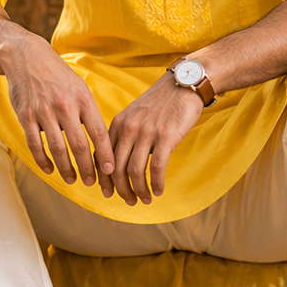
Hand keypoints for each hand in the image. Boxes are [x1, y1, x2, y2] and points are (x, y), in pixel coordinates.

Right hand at [2, 32, 115, 193]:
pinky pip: (35, 144)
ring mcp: (44, 112)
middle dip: (87, 168)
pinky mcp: (26, 116)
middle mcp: (65, 106)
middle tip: (91, 183)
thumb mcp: (80, 88)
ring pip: (57, 149)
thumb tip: (102, 141)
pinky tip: (49, 169)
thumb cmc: (58, 76)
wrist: (27, 57)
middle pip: (79, 145)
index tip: (111, 172)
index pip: (98, 133)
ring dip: (66, 168)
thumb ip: (89, 113)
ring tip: (72, 179)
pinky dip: (42, 160)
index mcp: (83, 99)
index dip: (105, 155)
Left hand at [106, 72, 202, 204]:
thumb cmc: (161, 102)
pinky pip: (157, 167)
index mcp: (118, 124)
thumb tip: (122, 161)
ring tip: (145, 199)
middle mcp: (129, 129)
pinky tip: (159, 190)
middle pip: (116, 168)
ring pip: (135, 171)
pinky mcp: (166, 137)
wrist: (183, 84)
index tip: (108, 193)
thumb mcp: (135, 113)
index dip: (105, 179)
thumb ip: (126, 134)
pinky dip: (156, 183)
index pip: (103, 157)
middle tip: (129, 201)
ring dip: (139, 190)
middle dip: (121, 189)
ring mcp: (147, 133)